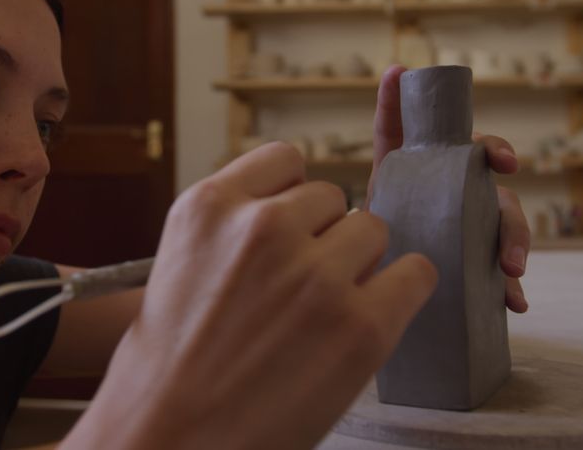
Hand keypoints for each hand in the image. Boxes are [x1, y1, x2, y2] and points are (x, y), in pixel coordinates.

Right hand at [63, 142, 436, 449]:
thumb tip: (294, 214)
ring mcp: (316, 275)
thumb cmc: (166, 368)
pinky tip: (373, 316)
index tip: (290, 226)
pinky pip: (415, 274)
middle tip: (302, 285)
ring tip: (327, 309)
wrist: (168, 440)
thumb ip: (232, 226)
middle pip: (332, 197)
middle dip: (323, 235)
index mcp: (210, 207)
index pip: (285, 160)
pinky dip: (402, 292)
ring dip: (358, 264)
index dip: (292, 197)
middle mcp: (263, 228)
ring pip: (372, 230)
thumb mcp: (179, 264)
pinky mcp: (360, 326)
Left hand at [368, 65, 530, 312]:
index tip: (504, 162)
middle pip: (499, 201)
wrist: (366, 263)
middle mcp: (466, 200)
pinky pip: (498, 278)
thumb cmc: (385, 202)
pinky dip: (509, 291)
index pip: (480, 154)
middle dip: (511, 220)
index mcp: (449, 173)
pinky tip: (515, 304)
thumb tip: (397, 68)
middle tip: (507, 239)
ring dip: (515, 253)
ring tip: (510, 275)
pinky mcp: (473, 266)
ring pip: (504, 237)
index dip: (497, 151)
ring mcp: (472, 233)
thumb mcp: (385, 164)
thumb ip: (392, 118)